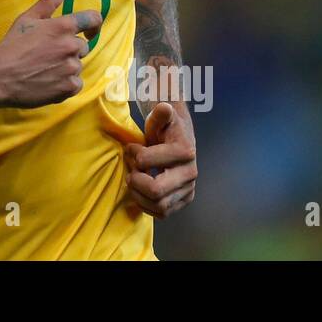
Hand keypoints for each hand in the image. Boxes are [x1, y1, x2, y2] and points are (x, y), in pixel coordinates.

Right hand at [0, 0, 101, 108]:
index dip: (94, 24)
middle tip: (47, 53)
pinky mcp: (69, 87)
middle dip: (69, 48)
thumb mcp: (28, 19)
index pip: (93, 19)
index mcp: (62, 26)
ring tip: (44, 68)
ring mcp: (71, 67)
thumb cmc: (12, 46)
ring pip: (77, 64)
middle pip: (82, 45)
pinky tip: (48, 80)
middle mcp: (71, 46)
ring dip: (65, 66)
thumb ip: (49, 0)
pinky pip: (76, 82)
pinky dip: (65, 83)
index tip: (89, 31)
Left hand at [124, 102, 196, 218]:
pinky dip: (146, 206)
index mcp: (185, 151)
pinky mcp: (183, 200)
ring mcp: (188, 189)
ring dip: (138, 196)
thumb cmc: (166, 126)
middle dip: (135, 181)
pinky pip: (162, 213)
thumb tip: (164, 107)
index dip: (133, 155)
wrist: (179, 138)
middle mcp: (190, 173)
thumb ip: (160, 114)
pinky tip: (140, 191)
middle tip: (131, 171)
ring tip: (134, 181)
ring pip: (159, 206)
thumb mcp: (161, 116)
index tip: (131, 148)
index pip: (146, 162)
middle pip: (155, 191)